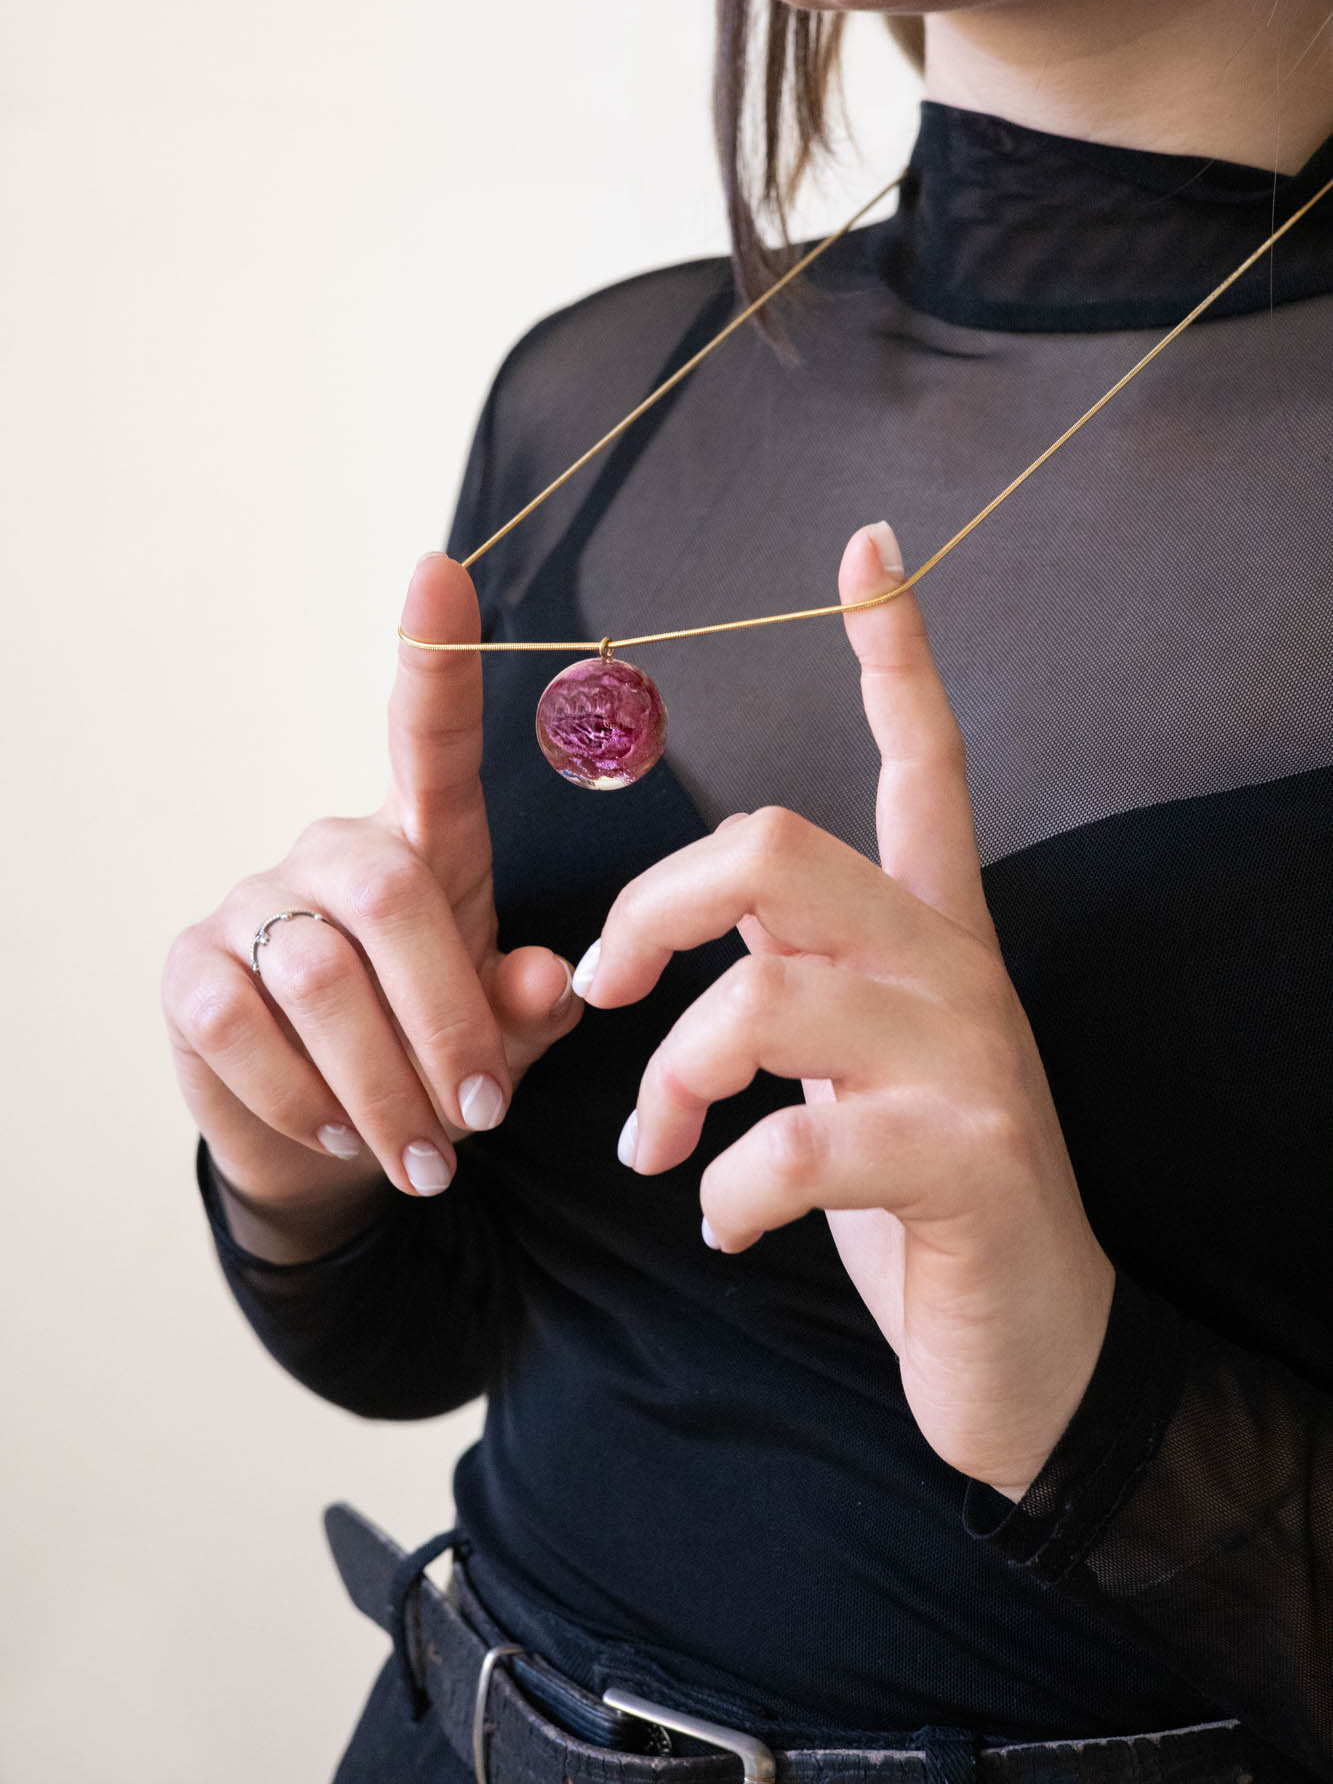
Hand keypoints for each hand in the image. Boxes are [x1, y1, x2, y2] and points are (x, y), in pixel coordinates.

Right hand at [161, 552, 583, 1232]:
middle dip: (445, 1021)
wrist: (331, 1140)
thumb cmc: (433, 1056)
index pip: (429, 737)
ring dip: (382, 1085)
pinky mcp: (189, 970)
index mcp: (424, 844)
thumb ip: (530, 1005)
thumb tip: (555, 981)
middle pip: (390, 896)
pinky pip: (241, 1029)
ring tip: (425, 1156)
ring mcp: (253, 902)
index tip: (440, 569)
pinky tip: (342, 1135)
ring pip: (317, 978)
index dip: (435, 657)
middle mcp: (333, 851)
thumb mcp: (501, 1034)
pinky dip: (305, 1102)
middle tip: (480, 1117)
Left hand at [568, 521, 1114, 1499]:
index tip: (865, 546)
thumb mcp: (853, 1069)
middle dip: (653, 908)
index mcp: (928, 934)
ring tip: (655, 1150)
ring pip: (766, 1000)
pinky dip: (726, 1195)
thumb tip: (675, 945)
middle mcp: (952, 971)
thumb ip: (790, 985)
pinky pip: (794, 1145)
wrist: (1038, 1351)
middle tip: (599, 990)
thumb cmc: (918, 1196)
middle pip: (777, 852)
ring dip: (672, 1086)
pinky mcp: (962, 1160)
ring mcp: (966, 1061)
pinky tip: (725, 1225)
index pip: (921, 762)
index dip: (893, 652)